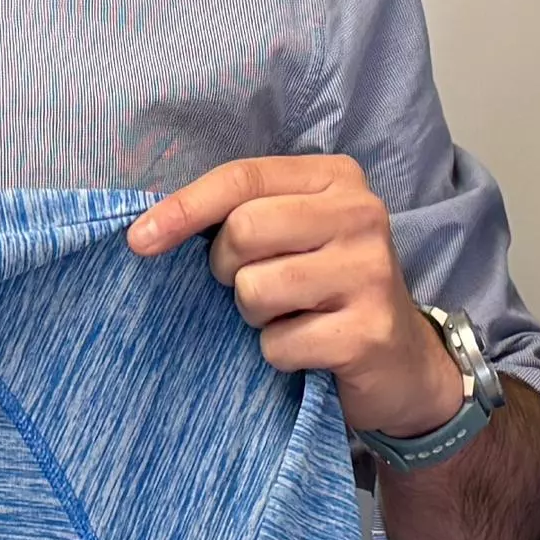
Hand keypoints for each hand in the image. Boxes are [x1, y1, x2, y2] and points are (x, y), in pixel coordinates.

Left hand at [126, 156, 450, 439]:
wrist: (401, 361)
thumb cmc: (327, 289)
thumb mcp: (295, 234)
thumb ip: (242, 215)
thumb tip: (149, 229)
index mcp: (336, 179)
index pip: (242, 178)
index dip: (183, 208)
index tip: (138, 240)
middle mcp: (361, 215)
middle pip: (243, 233)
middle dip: (228, 270)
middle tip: (257, 286)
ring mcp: (370, 273)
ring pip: (255, 290)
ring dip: (255, 317)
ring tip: (290, 316)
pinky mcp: (367, 333)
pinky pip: (278, 344)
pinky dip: (278, 354)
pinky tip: (310, 350)